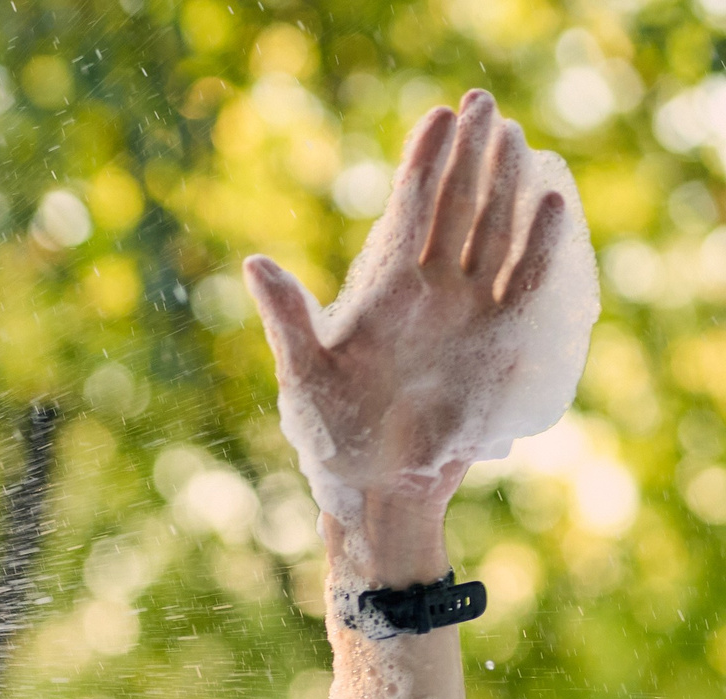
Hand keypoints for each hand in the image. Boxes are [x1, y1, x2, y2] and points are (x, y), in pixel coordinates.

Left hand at [244, 91, 567, 533]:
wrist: (377, 486)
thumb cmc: (330, 434)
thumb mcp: (303, 372)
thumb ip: (288, 315)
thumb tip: (254, 261)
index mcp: (382, 290)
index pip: (408, 209)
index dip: (422, 163)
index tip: (437, 117)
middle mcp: (429, 292)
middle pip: (457, 207)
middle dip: (470, 157)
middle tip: (485, 104)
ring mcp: (467, 312)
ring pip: (493, 233)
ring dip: (507, 186)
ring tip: (518, 136)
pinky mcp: (500, 340)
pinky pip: (527, 284)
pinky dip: (540, 245)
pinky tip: (553, 202)